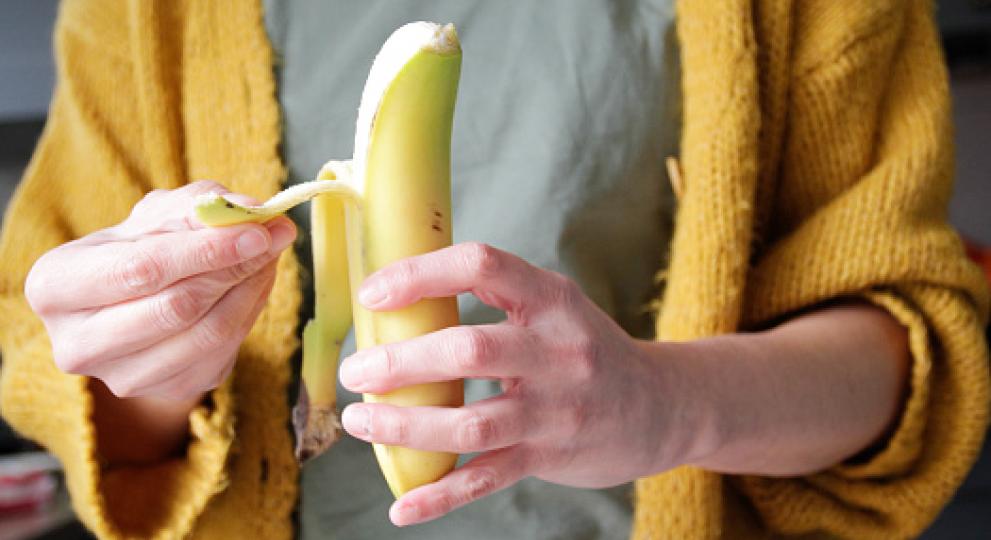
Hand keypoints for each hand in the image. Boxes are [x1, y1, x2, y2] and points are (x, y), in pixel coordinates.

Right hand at [25, 181, 295, 400]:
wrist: (134, 305)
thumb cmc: (138, 250)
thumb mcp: (155, 216)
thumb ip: (199, 205)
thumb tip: (248, 209)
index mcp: (53, 286)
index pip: (141, 269)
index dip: (205, 249)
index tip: (258, 228)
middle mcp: (77, 342)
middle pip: (176, 306)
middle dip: (235, 266)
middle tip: (276, 235)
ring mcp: (122, 377)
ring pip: (207, 332)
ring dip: (251, 288)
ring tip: (271, 253)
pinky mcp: (168, 391)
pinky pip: (224, 350)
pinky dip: (251, 310)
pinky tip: (258, 281)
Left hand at [338, 243, 681, 525]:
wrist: (661, 406)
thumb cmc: (585, 350)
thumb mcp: (555, 308)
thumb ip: (495, 302)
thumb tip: (401, 302)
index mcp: (552, 300)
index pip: (482, 266)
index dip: (421, 274)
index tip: (372, 293)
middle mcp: (559, 350)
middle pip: (469, 350)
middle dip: (400, 362)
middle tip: (356, 372)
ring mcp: (557, 408)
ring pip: (471, 422)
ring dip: (405, 426)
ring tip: (361, 422)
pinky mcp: (550, 456)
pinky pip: (487, 479)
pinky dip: (441, 496)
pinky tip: (402, 507)